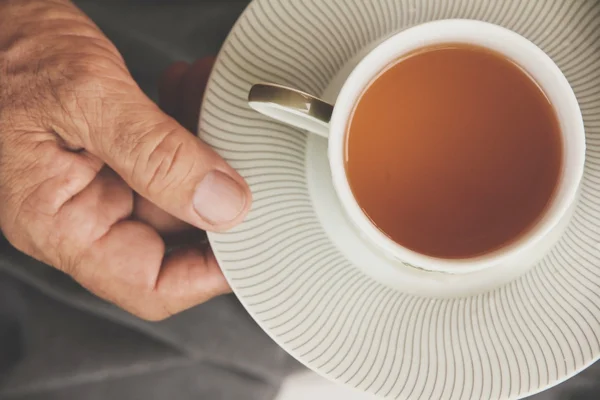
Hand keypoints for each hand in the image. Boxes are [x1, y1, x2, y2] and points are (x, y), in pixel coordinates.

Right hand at [0, 0, 250, 319]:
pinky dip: (186, 129)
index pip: (150, 286)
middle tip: (246, 159)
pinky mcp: (109, 156)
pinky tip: (191, 95)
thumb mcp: (88, 98)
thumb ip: (156, 155)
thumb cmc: (4, 51)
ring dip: (205, 151)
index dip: (209, 275)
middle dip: (217, 195)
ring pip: (177, 191)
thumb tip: (221, 204)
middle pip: (175, 238)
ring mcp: (96, 184)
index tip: (252, 246)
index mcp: (62, 223)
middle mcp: (79, 213)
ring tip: (212, 104)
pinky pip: (163, 159)